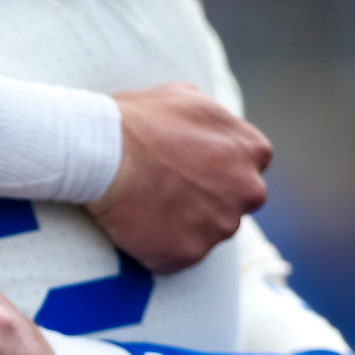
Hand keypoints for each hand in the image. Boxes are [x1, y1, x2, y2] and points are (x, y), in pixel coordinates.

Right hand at [89, 82, 271, 273]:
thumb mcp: (184, 97)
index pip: (248, 169)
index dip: (218, 171)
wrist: (102, 154)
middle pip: (233, 204)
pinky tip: (136, 227)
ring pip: (207, 233)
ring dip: (183, 226)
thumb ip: (212, 120)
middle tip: (170, 194)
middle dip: (208, 202)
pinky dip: (159, 247)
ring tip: (147, 209)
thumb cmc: (138, 122)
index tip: (192, 172)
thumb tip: (210, 127)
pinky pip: (177, 256)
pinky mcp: (189, 254)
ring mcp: (219, 226)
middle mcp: (247, 191)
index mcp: (252, 151)